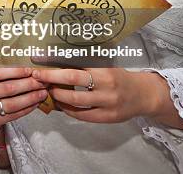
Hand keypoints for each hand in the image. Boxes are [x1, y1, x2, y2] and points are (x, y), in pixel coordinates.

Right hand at [0, 67, 47, 135]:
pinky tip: (35, 103)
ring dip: (30, 98)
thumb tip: (28, 69)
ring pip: (12, 104)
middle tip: (42, 81)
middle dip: (28, 84)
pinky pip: (13, 115)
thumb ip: (3, 73)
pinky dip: (26, 109)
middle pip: (8, 89)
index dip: (16, 72)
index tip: (31, 70)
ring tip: (42, 93)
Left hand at [33, 68, 168, 122]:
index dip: (54, 71)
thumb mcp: (105, 67)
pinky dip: (69, 110)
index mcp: (105, 71)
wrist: (144, 95)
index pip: (74, 69)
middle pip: (72, 84)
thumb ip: (85, 66)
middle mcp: (107, 88)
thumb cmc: (120, 77)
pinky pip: (82, 116)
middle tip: (39, 79)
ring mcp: (107, 104)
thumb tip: (56, 65)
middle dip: (51, 82)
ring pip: (75, 103)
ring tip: (49, 92)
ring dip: (58, 97)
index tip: (38, 67)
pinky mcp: (107, 118)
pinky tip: (61, 104)